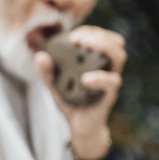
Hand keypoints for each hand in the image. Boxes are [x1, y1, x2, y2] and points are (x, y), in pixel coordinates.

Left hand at [34, 24, 126, 159]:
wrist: (79, 127)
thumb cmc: (71, 102)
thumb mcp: (54, 86)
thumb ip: (47, 72)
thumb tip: (39, 55)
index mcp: (95, 61)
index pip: (100, 37)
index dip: (89, 31)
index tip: (73, 34)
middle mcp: (107, 67)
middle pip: (115, 42)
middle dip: (98, 35)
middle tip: (77, 38)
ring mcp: (110, 79)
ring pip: (119, 56)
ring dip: (103, 47)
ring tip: (84, 47)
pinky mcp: (110, 94)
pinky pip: (112, 82)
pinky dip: (100, 78)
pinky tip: (85, 78)